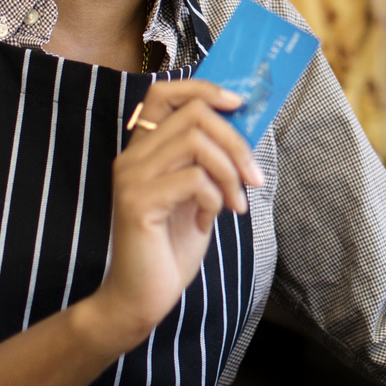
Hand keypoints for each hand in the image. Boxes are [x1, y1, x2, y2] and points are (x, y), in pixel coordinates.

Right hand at [77, 80, 262, 355]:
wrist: (141, 297)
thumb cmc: (171, 246)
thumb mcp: (198, 195)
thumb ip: (209, 161)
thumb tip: (246, 127)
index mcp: (143, 151)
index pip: (164, 92)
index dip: (203, 88)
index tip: (238, 104)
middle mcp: (131, 157)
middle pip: (194, 114)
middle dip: (236, 141)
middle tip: (254, 177)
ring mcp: (131, 178)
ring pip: (197, 142)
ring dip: (230, 172)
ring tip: (236, 204)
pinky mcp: (137, 203)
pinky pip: (194, 180)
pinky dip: (214, 199)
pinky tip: (208, 223)